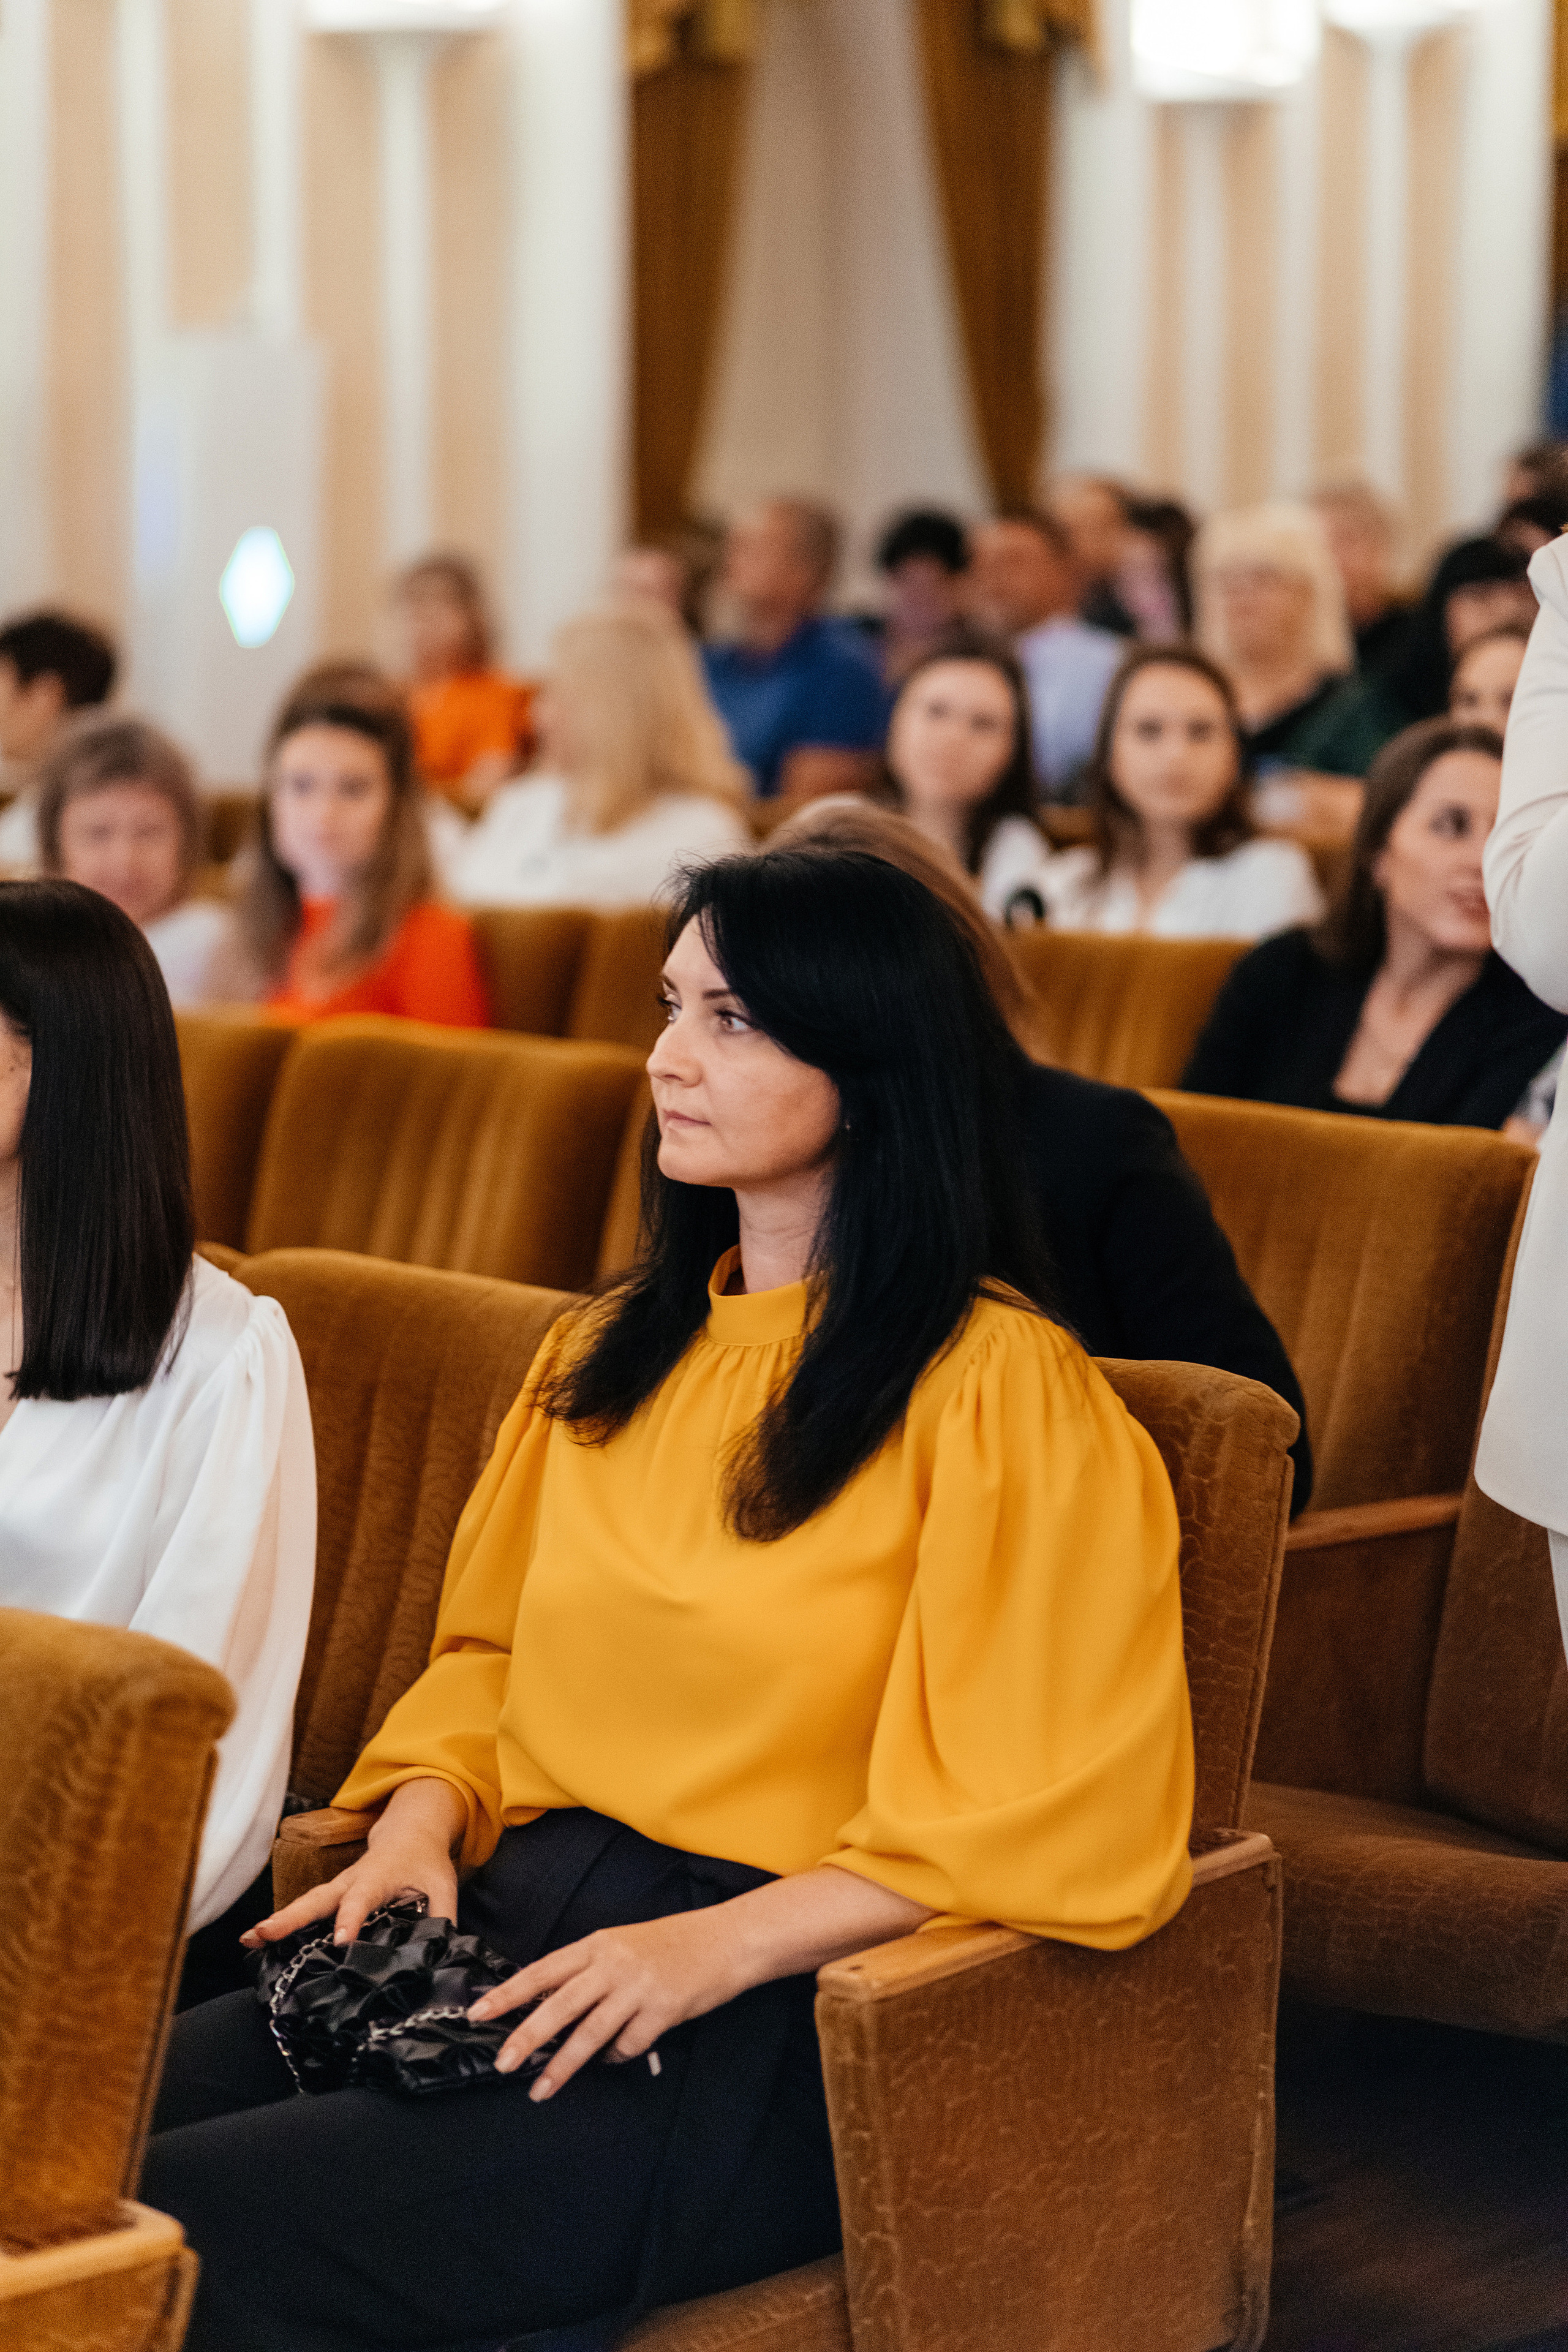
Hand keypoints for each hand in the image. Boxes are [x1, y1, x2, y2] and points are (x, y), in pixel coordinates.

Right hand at [240, 1778, 465, 1950]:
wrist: (411, 1833)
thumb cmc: (426, 1860)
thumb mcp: (443, 1884)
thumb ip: (442, 1915)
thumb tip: (441, 1949)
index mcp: (378, 1877)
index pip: (361, 1900)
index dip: (350, 1920)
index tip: (339, 1942)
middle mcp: (350, 1881)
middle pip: (317, 1899)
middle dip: (290, 1918)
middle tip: (262, 1935)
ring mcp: (337, 1888)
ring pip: (305, 1904)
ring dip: (278, 1922)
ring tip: (248, 1940)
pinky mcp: (332, 1896)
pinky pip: (306, 1911)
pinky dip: (283, 1925)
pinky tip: (257, 1942)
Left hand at [466, 1908, 746, 2101]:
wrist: (726, 1940)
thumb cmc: (673, 1943)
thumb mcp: (622, 1945)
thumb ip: (588, 1971)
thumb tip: (547, 2006)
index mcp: (598, 1943)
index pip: (542, 1970)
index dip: (508, 1993)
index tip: (479, 2012)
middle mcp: (613, 1964)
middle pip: (559, 2005)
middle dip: (525, 2037)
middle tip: (502, 2062)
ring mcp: (638, 1988)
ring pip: (589, 2033)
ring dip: (562, 2066)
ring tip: (540, 2089)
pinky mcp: (662, 2011)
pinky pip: (627, 2045)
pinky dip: (615, 2057)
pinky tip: (614, 2057)